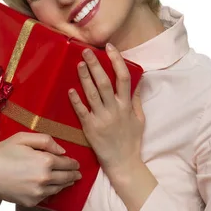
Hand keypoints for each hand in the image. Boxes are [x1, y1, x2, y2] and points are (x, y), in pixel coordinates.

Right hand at [0, 132, 80, 208]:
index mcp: (45, 160)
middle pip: (67, 177)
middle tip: (78, 174)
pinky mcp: (32, 202)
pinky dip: (51, 191)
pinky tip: (52, 187)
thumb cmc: (1, 153)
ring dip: (66, 184)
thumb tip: (62, 150)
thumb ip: (45, 141)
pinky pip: (47, 196)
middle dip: (74, 174)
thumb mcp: (22, 138)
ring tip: (69, 181)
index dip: (73, 163)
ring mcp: (39, 192)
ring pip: (59, 188)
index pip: (67, 163)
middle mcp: (45, 178)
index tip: (76, 163)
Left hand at [68, 43, 144, 176]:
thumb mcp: (139, 119)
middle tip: (86, 51)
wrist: (123, 162)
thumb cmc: (131, 140)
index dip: (117, 61)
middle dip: (95, 65)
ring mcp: (102, 119)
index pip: (123, 77)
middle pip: (104, 82)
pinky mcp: (90, 128)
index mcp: (127, 105)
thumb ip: (136, 100)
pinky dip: (76, 100)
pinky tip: (70, 90)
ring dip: (85, 77)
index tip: (110, 48)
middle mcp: (115, 110)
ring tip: (79, 64)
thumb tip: (137, 83)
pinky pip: (82, 111)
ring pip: (92, 94)